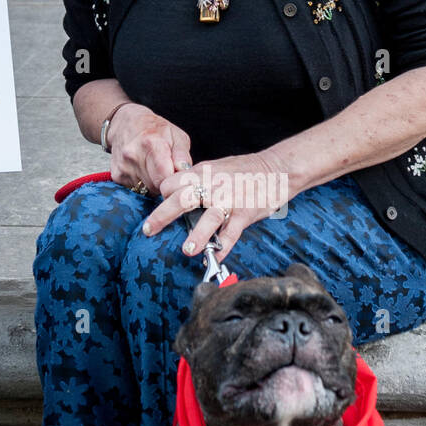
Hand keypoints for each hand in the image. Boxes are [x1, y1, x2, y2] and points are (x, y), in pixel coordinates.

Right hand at [107, 102, 192, 195]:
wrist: (124, 124)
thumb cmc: (154, 129)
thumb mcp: (176, 135)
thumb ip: (182, 156)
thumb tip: (184, 172)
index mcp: (151, 143)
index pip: (164, 177)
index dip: (173, 181)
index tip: (176, 177)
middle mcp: (134, 155)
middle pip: (156, 186)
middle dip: (164, 183)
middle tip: (165, 170)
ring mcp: (123, 166)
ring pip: (145, 190)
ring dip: (152, 184)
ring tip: (152, 167)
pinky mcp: (116, 176)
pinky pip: (134, 190)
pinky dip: (141, 184)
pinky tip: (142, 170)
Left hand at [143, 149, 290, 262]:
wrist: (276, 168)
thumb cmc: (244, 170)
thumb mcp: (215, 168)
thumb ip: (197, 180)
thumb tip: (176, 193)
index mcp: (203, 173)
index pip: (172, 184)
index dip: (164, 196)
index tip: (162, 207)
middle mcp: (213, 185)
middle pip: (181, 198)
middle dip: (162, 215)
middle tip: (148, 230)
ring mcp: (230, 199)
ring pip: (209, 217)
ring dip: (197, 235)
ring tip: (187, 251)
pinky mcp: (245, 212)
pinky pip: (233, 232)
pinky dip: (224, 247)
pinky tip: (215, 257)